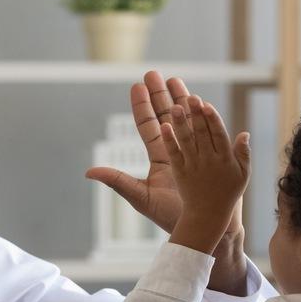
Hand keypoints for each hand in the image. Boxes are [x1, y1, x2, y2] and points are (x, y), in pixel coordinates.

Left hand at [85, 71, 244, 236]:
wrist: (204, 228)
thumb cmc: (172, 217)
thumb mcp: (142, 197)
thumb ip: (118, 181)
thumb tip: (89, 171)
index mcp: (160, 159)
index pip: (148, 127)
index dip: (143, 107)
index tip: (137, 86)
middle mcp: (176, 151)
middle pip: (166, 117)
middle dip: (160, 95)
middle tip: (154, 74)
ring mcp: (194, 151)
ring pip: (186, 119)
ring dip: (180, 99)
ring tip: (175, 79)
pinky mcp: (211, 155)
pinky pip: (205, 130)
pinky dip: (201, 115)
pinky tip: (198, 100)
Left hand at [164, 96, 251, 253]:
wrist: (210, 218)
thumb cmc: (228, 195)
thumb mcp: (242, 176)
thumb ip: (243, 154)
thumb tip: (245, 133)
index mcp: (225, 159)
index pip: (218, 134)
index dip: (212, 119)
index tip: (206, 104)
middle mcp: (208, 161)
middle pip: (201, 134)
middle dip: (195, 115)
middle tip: (190, 97)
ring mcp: (193, 167)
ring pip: (186, 141)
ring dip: (180, 123)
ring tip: (174, 106)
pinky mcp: (181, 174)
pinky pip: (175, 155)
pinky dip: (169, 141)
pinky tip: (163, 127)